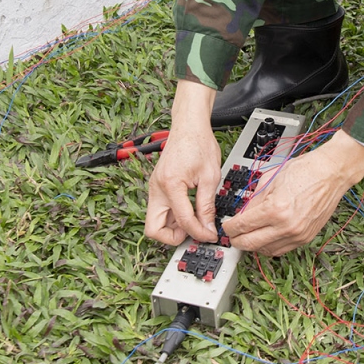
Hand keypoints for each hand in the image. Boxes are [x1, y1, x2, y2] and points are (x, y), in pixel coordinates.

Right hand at [144, 81, 221, 245]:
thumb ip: (207, 206)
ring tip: (195, 220)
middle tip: (192, 232)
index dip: (199, 232)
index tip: (210, 235)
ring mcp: (155, 188)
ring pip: (155, 222)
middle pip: (153, 229)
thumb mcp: (210, 177)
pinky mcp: (158, 187)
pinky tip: (190, 210)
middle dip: (173, 237)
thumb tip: (208, 228)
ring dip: (173, 227)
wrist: (189, 126)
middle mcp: (157, 189)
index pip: (183, 221)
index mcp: (170, 185)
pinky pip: (161, 211)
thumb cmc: (198, 144)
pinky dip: (173, 217)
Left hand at [221, 130, 363, 255]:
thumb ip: (255, 198)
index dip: (230, 228)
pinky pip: (282, 250)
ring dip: (253, 245)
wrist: (331, 172)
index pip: (242, 226)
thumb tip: (243, 212)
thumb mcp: (271, 178)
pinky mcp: (306, 238)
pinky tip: (265, 238)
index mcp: (275, 208)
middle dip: (237, 240)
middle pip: (250, 243)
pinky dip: (270, 246)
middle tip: (232, 235)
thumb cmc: (306, 170)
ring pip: (265, 251)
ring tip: (249, 236)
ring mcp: (297, 234)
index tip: (226, 226)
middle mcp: (286, 225)